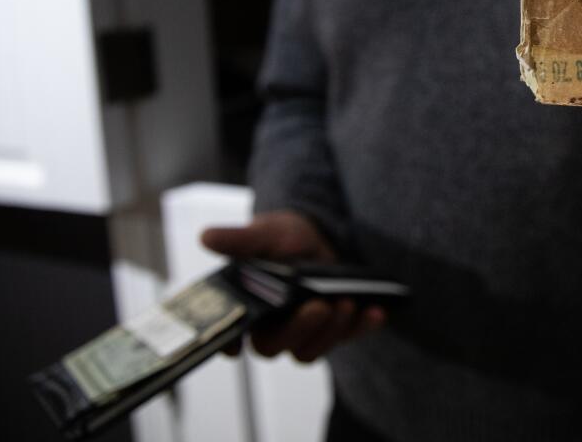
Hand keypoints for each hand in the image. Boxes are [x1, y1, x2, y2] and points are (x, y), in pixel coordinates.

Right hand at [200, 210, 384, 361]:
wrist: (319, 234)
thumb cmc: (283, 236)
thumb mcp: (266, 233)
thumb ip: (241, 239)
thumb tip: (206, 237)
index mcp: (247, 307)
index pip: (230, 336)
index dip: (230, 344)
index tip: (237, 347)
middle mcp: (272, 326)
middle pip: (276, 346)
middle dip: (299, 330)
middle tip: (318, 306)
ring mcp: (304, 331)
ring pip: (311, 350)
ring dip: (331, 331)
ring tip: (345, 302)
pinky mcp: (334, 329)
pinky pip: (346, 337)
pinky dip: (362, 327)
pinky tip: (375, 311)